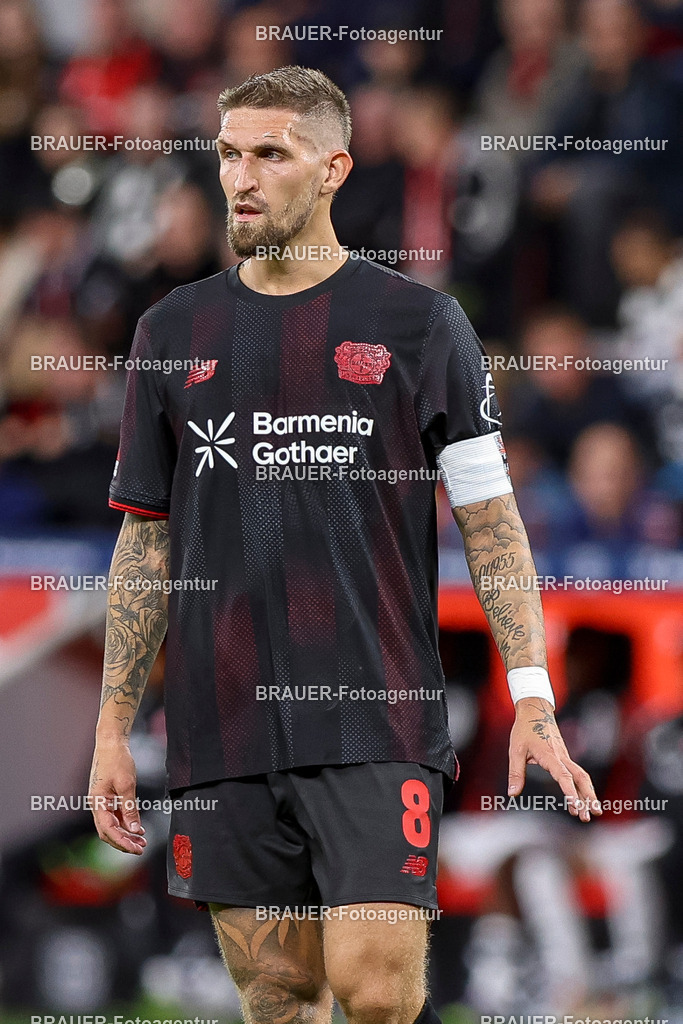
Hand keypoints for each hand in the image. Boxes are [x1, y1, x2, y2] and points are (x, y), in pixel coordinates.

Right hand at [89, 739, 146, 853]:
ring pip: (112, 825)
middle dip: (124, 842)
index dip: (122, 842)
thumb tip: (135, 829)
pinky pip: (115, 816)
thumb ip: (130, 808)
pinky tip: (138, 828)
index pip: (108, 830)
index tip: (136, 849)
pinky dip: (126, 823)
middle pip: (108, 832)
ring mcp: (101, 802)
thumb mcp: (127, 784)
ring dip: (126, 834)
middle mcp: (97, 805)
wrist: (110, 743)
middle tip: (141, 848)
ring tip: (142, 841)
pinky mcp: (107, 798)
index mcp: (97, 803)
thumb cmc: (116, 760)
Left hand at [508, 697, 601, 821]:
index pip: (563, 776)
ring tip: (591, 813)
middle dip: (588, 797)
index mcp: (550, 755)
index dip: (570, 792)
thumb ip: (515, 773)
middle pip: (580, 778)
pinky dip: (580, 788)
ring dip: (588, 794)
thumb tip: (512, 793)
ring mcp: (565, 756)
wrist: (535, 710)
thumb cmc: (524, 730)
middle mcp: (561, 757)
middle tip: (594, 814)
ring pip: (581, 776)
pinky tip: (580, 801)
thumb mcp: (515, 750)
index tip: (576, 806)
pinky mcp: (564, 756)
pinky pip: (575, 774)